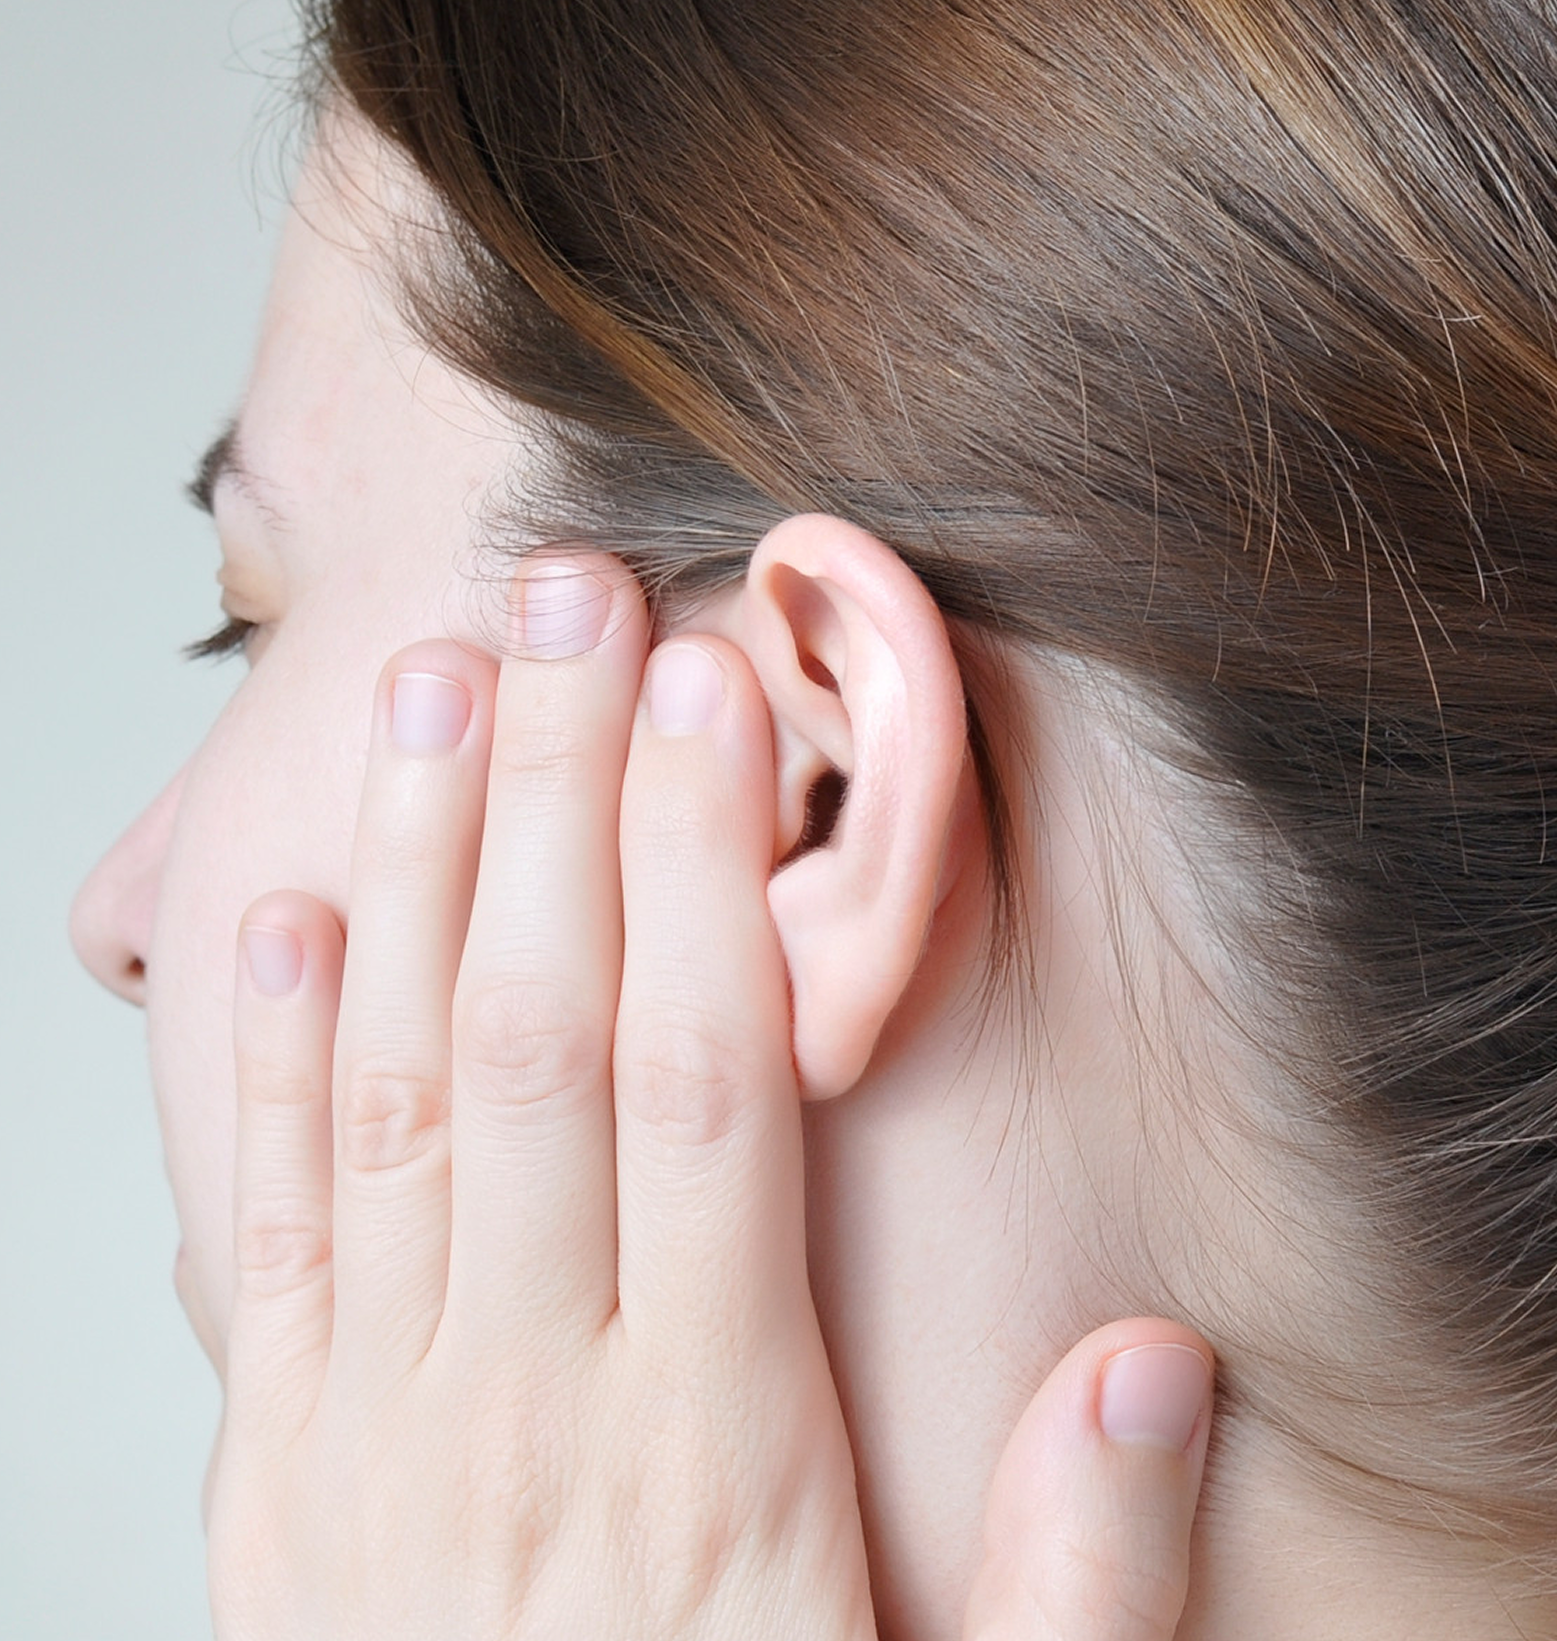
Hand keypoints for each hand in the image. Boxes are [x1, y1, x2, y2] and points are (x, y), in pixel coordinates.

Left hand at [205, 554, 1212, 1639]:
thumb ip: (1070, 1576)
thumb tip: (1159, 1366)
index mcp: (712, 1453)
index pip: (703, 1089)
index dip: (700, 876)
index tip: (707, 702)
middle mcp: (527, 1403)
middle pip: (539, 1034)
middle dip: (554, 794)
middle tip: (564, 605)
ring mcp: (374, 1432)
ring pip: (391, 1091)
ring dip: (411, 870)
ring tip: (430, 689)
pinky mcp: (272, 1474)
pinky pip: (261, 1230)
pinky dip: (270, 1055)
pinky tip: (287, 909)